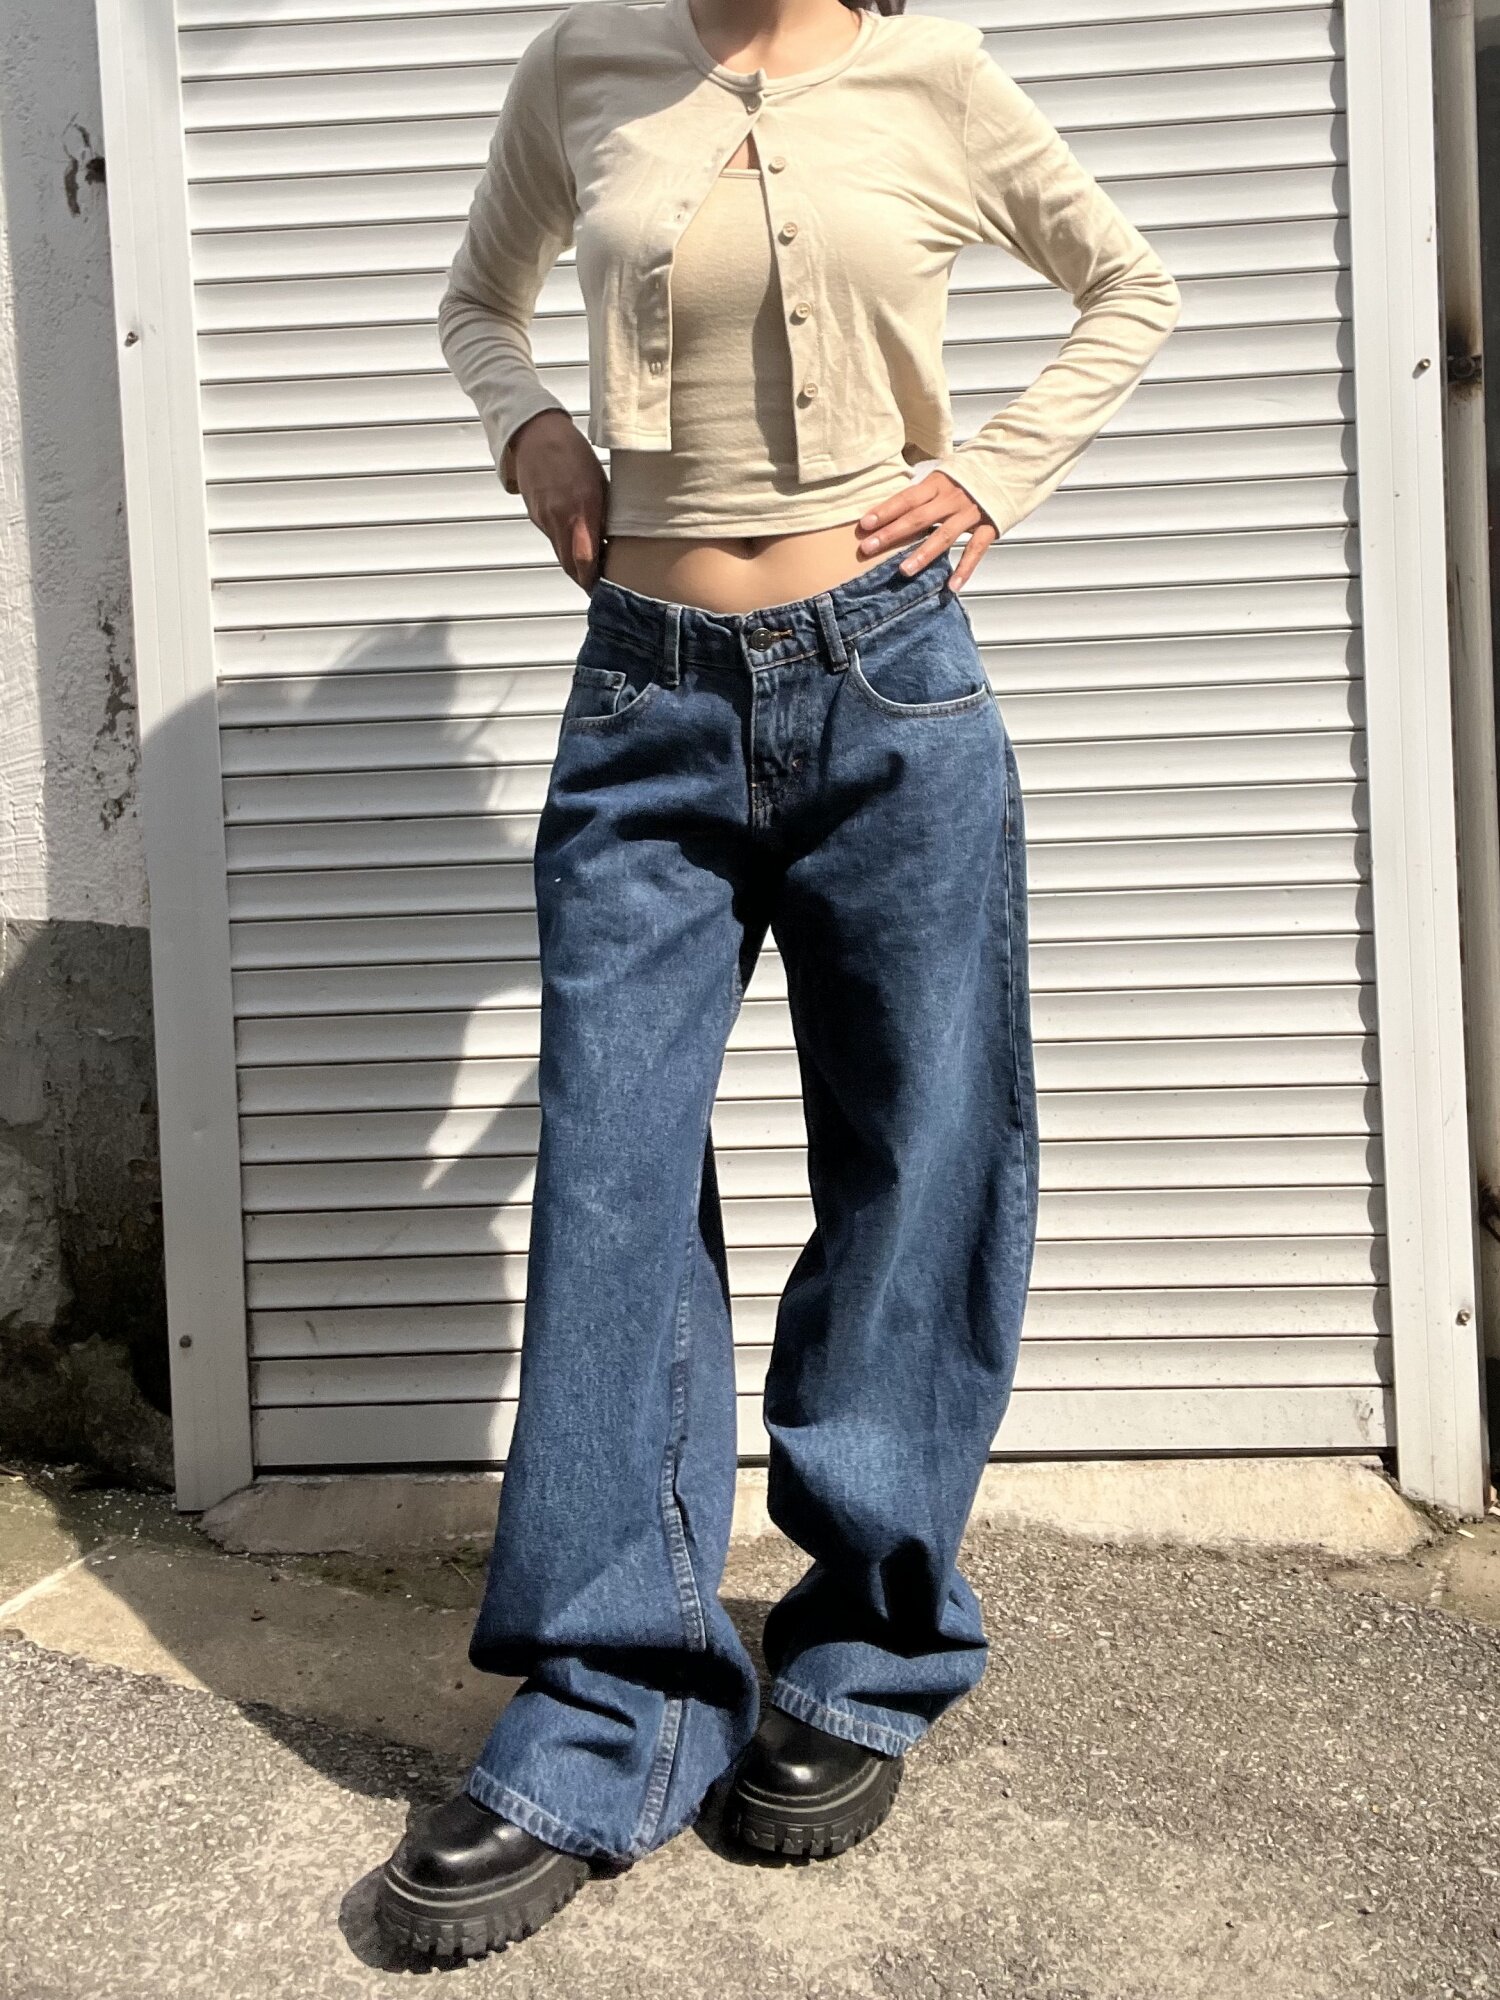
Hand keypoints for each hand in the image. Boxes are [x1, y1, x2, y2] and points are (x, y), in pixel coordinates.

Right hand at [511, 410, 607, 594]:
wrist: (534, 434)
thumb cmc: (572, 452)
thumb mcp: (600, 481)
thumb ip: (605, 513)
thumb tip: (616, 540)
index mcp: (581, 508)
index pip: (586, 560)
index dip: (596, 581)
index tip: (608, 590)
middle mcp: (560, 518)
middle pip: (572, 566)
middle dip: (587, 581)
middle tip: (603, 591)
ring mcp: (545, 519)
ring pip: (562, 555)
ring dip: (577, 566)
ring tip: (594, 572)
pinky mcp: (536, 516)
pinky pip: (554, 540)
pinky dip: (566, 548)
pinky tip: (578, 545)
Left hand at [856, 470, 996, 592]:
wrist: (1010, 466)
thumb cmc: (971, 475)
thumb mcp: (945, 476)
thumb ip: (924, 495)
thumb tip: (893, 512)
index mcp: (939, 483)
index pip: (907, 498)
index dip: (885, 510)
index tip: (864, 524)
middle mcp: (953, 497)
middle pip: (919, 517)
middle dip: (892, 533)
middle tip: (869, 548)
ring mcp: (972, 512)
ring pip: (945, 535)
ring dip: (923, 553)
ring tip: (904, 570)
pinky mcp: (990, 526)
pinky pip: (975, 550)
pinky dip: (965, 569)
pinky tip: (951, 586)